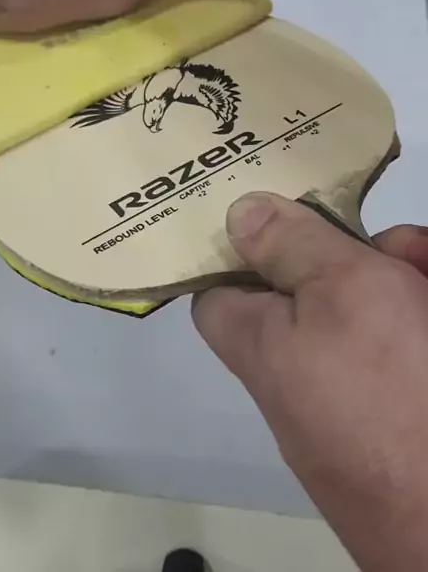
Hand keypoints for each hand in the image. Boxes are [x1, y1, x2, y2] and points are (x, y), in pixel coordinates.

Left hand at [193, 193, 427, 571]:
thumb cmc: (393, 385)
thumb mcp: (339, 288)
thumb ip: (291, 245)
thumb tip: (234, 213)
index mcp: (259, 343)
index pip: (219, 289)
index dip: (239, 248)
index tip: (274, 211)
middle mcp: (298, 376)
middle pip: (313, 291)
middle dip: (361, 257)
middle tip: (400, 248)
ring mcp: (352, 402)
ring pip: (368, 315)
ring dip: (401, 280)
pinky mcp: (397, 415)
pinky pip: (398, 354)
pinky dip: (416, 319)